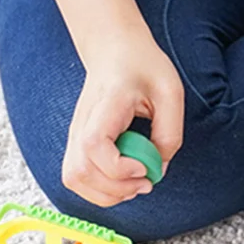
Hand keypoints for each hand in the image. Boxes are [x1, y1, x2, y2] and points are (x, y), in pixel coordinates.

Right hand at [62, 33, 183, 206]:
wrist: (114, 48)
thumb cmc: (143, 66)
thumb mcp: (170, 93)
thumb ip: (169, 134)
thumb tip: (157, 170)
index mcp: (107, 104)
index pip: (94, 145)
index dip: (118, 168)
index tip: (143, 168)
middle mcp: (83, 121)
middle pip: (79, 171)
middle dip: (116, 190)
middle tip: (144, 182)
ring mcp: (76, 133)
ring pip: (74, 179)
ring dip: (107, 194)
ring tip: (133, 184)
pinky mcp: (77, 144)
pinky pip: (78, 178)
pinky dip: (100, 190)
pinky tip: (122, 181)